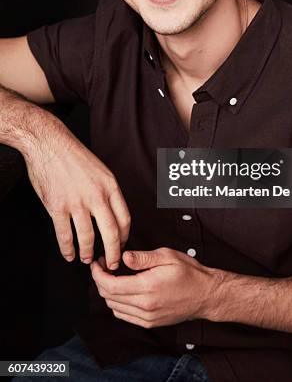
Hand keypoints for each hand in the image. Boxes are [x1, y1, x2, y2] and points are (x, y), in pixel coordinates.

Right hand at [24, 121, 129, 268]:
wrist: (50, 144)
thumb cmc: (75, 156)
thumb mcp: (101, 170)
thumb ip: (107, 191)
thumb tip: (112, 212)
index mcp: (110, 186)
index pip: (125, 218)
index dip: (125, 236)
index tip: (122, 244)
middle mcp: (96, 196)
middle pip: (111, 233)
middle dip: (113, 253)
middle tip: (112, 264)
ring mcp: (76, 202)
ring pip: (87, 237)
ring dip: (88, 252)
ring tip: (87, 259)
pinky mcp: (57, 207)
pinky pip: (64, 235)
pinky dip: (67, 248)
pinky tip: (69, 254)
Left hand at [91, 247, 223, 326]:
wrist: (206, 295)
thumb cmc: (190, 273)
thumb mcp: (167, 256)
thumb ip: (143, 258)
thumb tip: (123, 257)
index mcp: (148, 287)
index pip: (111, 286)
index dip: (98, 275)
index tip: (97, 264)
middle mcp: (145, 306)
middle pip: (109, 298)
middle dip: (100, 281)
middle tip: (103, 267)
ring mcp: (147, 317)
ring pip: (114, 308)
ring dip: (108, 293)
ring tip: (112, 277)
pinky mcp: (150, 323)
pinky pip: (124, 316)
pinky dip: (117, 304)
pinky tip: (123, 291)